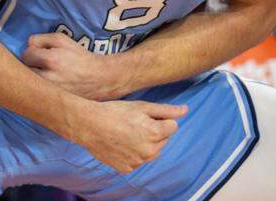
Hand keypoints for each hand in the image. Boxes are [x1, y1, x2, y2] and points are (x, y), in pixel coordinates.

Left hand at [23, 32, 128, 100]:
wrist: (98, 79)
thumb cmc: (79, 57)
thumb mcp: (63, 40)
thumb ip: (42, 38)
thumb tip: (27, 45)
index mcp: (51, 60)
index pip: (26, 54)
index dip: (32, 52)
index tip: (40, 54)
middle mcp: (48, 78)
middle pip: (24, 70)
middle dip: (30, 66)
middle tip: (41, 65)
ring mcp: (49, 93)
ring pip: (28, 84)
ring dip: (32, 78)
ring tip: (44, 75)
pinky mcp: (51, 103)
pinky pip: (35, 94)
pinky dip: (39, 89)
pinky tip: (47, 86)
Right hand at [69, 99, 186, 173]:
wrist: (89, 125)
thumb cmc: (116, 112)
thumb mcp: (143, 107)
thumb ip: (167, 111)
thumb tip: (186, 110)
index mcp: (155, 134)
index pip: (172, 126)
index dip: (160, 119)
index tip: (144, 117)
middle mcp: (149, 151)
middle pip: (164, 140)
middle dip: (155, 132)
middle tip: (135, 124)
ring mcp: (138, 162)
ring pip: (152, 151)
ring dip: (146, 143)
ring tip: (128, 133)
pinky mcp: (127, 168)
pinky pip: (139, 160)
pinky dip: (134, 153)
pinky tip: (122, 143)